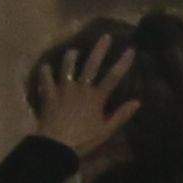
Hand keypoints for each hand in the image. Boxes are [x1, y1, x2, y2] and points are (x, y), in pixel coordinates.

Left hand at [22, 32, 133, 152]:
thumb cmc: (83, 139)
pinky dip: (45, 72)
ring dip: (70, 58)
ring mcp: (63, 90)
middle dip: (99, 50)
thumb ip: (121, 115)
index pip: (113, 77)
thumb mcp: (106, 130)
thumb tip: (137, 101)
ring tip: (73, 51)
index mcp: (96, 97)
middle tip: (105, 36)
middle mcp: (80, 88)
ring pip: (67, 68)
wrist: (56, 145)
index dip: (123, 62)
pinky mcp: (49, 95)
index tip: (130, 49)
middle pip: (91, 65)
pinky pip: (46, 80)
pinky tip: (45, 66)